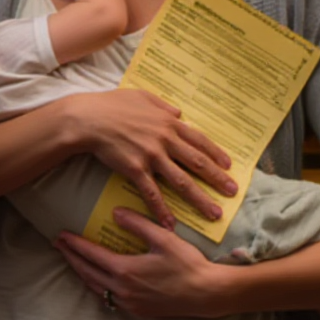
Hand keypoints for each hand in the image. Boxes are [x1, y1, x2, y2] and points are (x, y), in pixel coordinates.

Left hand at [54, 211, 230, 319]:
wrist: (207, 294)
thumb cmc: (187, 264)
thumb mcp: (163, 238)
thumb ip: (137, 224)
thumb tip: (115, 213)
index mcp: (124, 270)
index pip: (91, 255)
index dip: (74, 245)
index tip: (60, 236)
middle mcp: (121, 289)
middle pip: (87, 272)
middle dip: (71, 258)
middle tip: (59, 246)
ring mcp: (129, 303)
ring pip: (96, 287)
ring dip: (82, 273)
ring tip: (74, 261)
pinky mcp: (138, 311)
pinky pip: (109, 298)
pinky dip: (98, 286)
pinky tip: (98, 280)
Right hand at [68, 88, 234, 227]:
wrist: (87, 119)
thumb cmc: (110, 104)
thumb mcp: (142, 96)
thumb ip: (163, 105)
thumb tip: (179, 112)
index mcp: (169, 123)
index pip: (199, 141)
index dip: (216, 154)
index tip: (229, 166)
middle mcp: (165, 141)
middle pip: (197, 163)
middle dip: (217, 179)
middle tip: (232, 192)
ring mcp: (152, 156)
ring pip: (181, 182)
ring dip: (199, 199)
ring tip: (214, 213)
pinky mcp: (135, 170)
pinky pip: (152, 193)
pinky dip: (162, 210)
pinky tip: (170, 223)